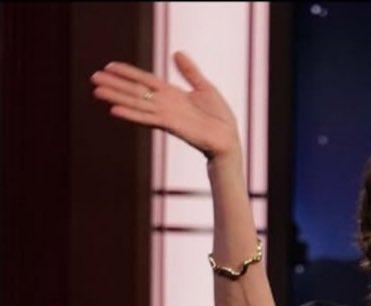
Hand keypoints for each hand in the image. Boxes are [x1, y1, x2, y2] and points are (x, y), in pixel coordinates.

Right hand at [90, 52, 240, 161]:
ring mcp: (166, 115)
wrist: (228, 139)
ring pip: (136, 104)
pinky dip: (131, 114)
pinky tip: (115, 111)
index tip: (109, 66)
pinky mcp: (170, 125)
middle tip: (93, 79)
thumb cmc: (219, 117)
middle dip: (114, 85)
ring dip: (116, 98)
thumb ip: (189, 72)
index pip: (144, 79)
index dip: (127, 73)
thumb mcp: (205, 87)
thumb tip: (176, 52)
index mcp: (172, 94)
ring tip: (97, 92)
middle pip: (135, 91)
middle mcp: (165, 104)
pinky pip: (147, 118)